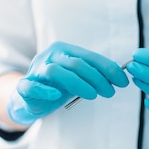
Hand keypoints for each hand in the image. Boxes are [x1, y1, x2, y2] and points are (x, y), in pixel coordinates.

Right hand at [7, 42, 128, 123]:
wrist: (30, 98)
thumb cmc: (58, 85)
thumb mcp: (78, 78)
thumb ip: (94, 75)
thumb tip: (121, 77)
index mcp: (64, 50)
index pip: (89, 57)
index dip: (108, 68)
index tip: (123, 82)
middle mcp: (49, 56)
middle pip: (76, 63)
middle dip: (97, 78)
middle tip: (110, 92)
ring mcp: (36, 70)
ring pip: (56, 72)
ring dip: (78, 83)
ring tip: (93, 96)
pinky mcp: (24, 86)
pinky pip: (32, 86)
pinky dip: (44, 89)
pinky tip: (56, 95)